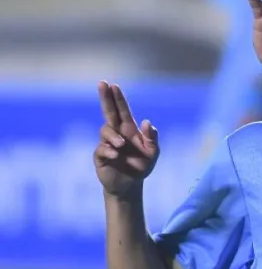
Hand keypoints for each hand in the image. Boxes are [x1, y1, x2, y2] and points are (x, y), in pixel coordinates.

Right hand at [94, 82, 159, 196]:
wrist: (131, 185)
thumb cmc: (142, 166)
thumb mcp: (153, 152)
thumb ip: (152, 138)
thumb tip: (146, 122)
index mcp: (129, 130)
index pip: (122, 110)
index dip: (117, 98)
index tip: (113, 85)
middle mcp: (117, 134)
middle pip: (108, 112)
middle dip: (105, 97)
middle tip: (102, 83)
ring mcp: (107, 144)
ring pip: (105, 130)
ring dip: (113, 136)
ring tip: (122, 145)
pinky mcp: (101, 156)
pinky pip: (101, 148)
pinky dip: (109, 150)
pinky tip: (116, 154)